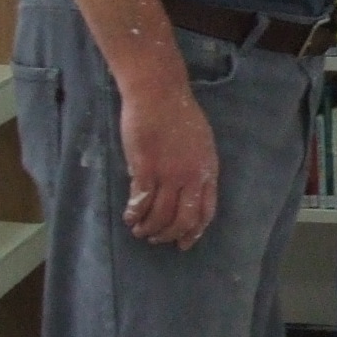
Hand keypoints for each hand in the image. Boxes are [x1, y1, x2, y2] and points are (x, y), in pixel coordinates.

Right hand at [116, 61, 218, 249]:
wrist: (158, 94)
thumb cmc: (179, 113)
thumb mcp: (201, 143)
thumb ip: (197, 167)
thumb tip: (188, 190)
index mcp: (207, 171)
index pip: (206, 211)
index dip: (195, 232)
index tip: (184, 243)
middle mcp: (191, 177)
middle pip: (183, 219)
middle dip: (170, 235)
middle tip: (157, 239)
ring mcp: (169, 174)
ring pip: (160, 215)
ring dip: (149, 228)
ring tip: (140, 230)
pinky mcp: (146, 169)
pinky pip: (141, 202)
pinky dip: (134, 215)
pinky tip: (129, 217)